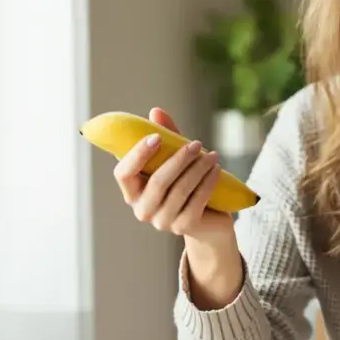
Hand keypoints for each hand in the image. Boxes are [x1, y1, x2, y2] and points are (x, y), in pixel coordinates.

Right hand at [113, 107, 234, 243]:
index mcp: (132, 191)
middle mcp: (143, 210)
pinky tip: (217, 170)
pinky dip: (208, 183)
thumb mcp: (175, 160)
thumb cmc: (185, 185)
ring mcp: (162, 222)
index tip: (156, 137)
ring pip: (180, 191)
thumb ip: (165, 138)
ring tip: (212, 155)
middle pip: (157, 182)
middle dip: (178, 159)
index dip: (137, 155)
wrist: (208, 221)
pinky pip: (196, 202)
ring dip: (198, 169)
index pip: (123, 173)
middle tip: (196, 144)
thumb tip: (156, 111)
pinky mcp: (184, 228)